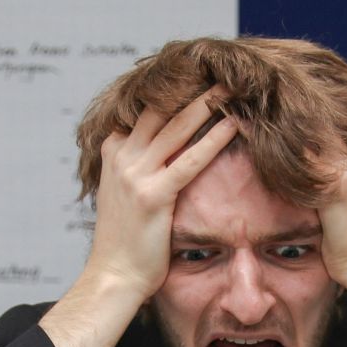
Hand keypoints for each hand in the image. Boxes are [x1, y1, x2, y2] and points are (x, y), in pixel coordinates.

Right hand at [85, 88, 238, 302]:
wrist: (113, 276)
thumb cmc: (126, 241)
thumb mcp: (126, 193)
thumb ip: (142, 167)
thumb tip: (170, 153)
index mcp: (114, 151)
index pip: (146, 109)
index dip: (173, 90)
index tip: (200, 75)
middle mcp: (121, 156)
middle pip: (161, 109)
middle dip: (191, 87)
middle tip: (221, 70)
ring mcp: (134, 174)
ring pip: (176, 127)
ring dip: (207, 103)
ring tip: (232, 85)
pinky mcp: (153, 195)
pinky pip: (189, 159)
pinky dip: (214, 139)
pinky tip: (233, 124)